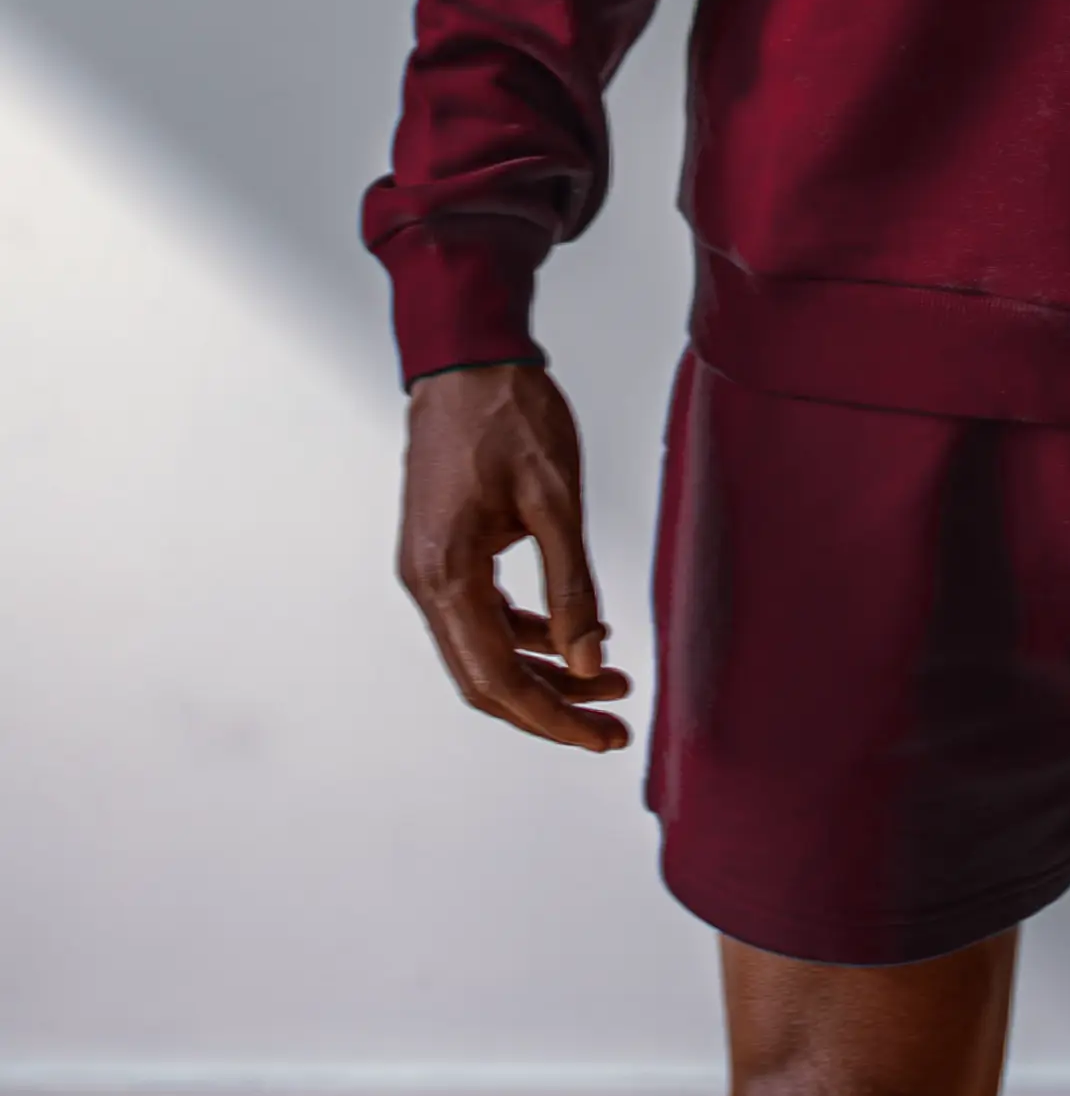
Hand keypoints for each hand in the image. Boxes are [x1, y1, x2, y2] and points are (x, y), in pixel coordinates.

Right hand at [396, 362, 634, 751]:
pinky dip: (530, 635)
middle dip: (552, 707)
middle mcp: (426, 582)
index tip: (603, 737)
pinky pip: (485, 615)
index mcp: (446, 575)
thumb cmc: (508, 414)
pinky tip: (577, 635)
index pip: (496, 679)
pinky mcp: (445, 551)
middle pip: (486, 678)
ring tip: (611, 680)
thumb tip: (588, 662)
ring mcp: (430, 568)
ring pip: (486, 650)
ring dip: (546, 672)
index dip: (552, 717)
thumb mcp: (555, 499)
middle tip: (615, 724)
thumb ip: (573, 585)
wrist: (467, 358)